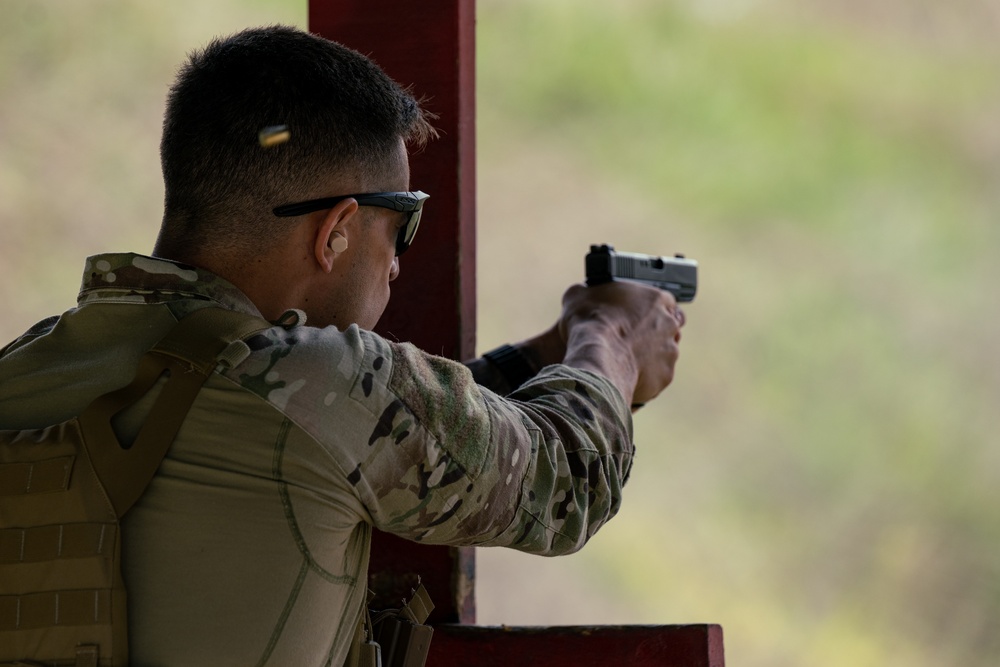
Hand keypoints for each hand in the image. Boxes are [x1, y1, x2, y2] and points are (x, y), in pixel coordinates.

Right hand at [558, 281, 683, 406]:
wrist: (595, 361)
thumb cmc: (589, 324)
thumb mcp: (578, 296)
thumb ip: (587, 293)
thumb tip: (580, 295)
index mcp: (655, 298)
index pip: (663, 300)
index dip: (647, 309)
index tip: (634, 316)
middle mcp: (669, 324)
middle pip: (667, 327)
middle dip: (652, 334)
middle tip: (629, 340)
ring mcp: (670, 352)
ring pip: (664, 354)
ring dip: (648, 357)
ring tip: (623, 362)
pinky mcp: (664, 377)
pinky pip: (656, 377)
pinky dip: (644, 378)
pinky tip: (624, 377)